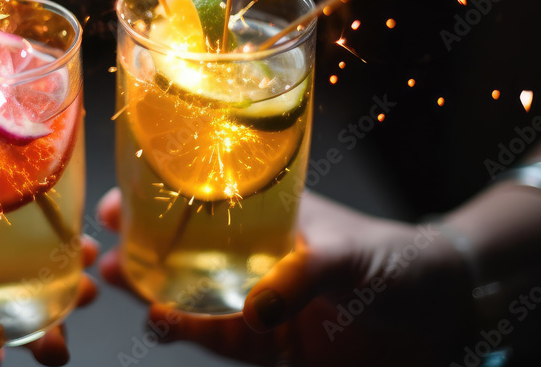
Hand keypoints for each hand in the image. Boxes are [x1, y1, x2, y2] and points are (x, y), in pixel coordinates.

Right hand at [97, 188, 468, 365]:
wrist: (438, 316)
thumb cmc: (397, 260)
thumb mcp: (348, 254)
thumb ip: (302, 277)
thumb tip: (255, 310)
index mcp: (267, 216)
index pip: (202, 203)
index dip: (158, 198)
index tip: (119, 194)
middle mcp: (252, 257)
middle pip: (182, 249)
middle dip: (139, 245)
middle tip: (101, 243)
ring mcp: (255, 302)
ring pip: (188, 294)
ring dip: (150, 288)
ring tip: (114, 278)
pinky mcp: (265, 346)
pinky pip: (214, 336)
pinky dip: (184, 330)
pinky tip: (159, 322)